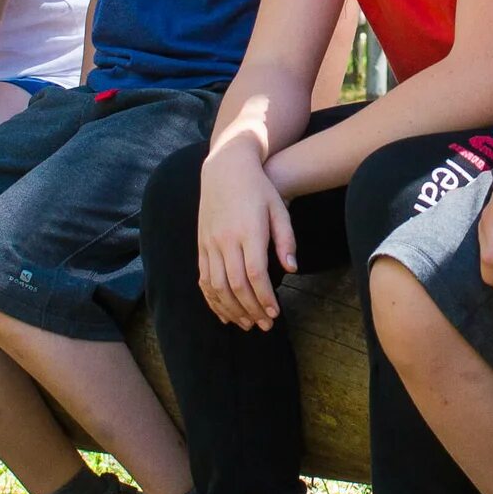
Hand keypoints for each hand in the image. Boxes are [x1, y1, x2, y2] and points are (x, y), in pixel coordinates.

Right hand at [195, 146, 295, 330]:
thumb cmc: (258, 188)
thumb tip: (291, 269)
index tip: (276, 312)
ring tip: (247, 324)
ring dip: (231, 309)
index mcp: (248, 231)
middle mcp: (225, 240)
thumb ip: (286, 239)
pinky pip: (203, 279)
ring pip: (216, 286)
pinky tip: (224, 312)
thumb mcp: (279, 208)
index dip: (265, 297)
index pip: (255, 274)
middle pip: (235, 285)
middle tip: (265, 325)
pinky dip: (212, 299)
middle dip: (251, 309)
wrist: (225, 168)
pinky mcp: (201, 245)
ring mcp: (209, 243)